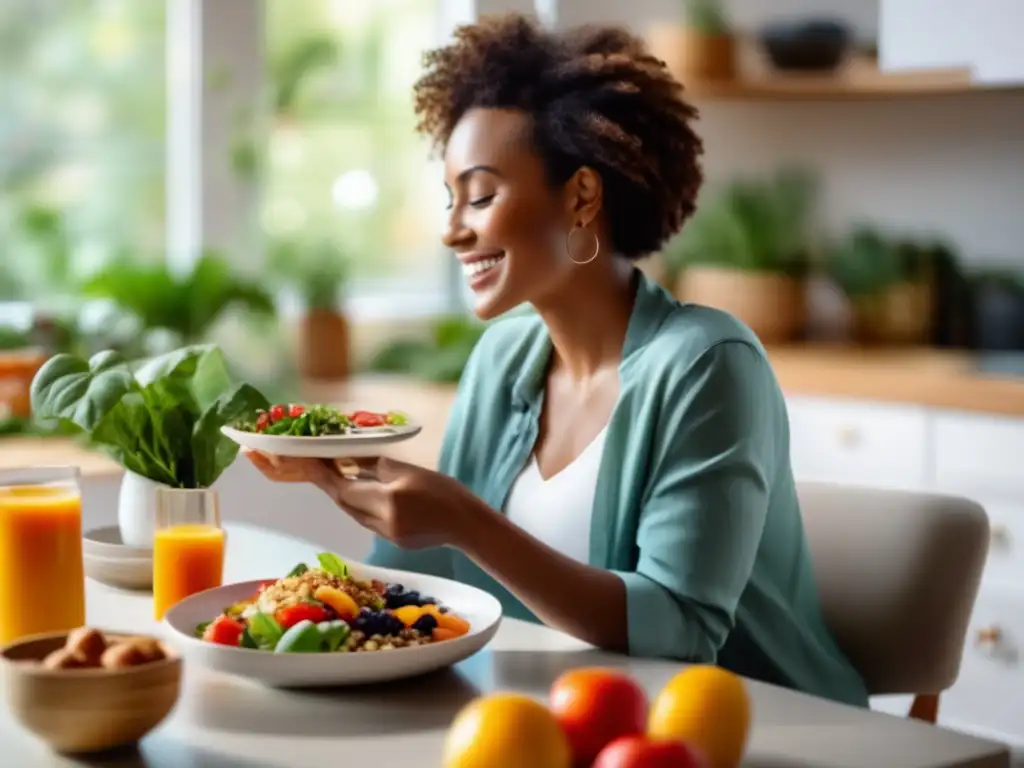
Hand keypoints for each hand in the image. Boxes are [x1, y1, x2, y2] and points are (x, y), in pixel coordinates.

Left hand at [245, 450, 480, 550]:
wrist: (466, 523)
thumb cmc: (443, 492)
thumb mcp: (408, 470)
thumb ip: (375, 466)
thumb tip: (349, 459)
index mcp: (386, 501)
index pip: (343, 488)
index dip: (321, 474)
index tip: (304, 460)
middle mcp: (381, 521)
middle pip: (343, 502)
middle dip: (328, 483)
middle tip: (316, 464)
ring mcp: (385, 535)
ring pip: (353, 512)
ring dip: (342, 494)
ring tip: (334, 475)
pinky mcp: (392, 540)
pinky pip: (367, 519)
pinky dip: (360, 504)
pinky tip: (361, 492)